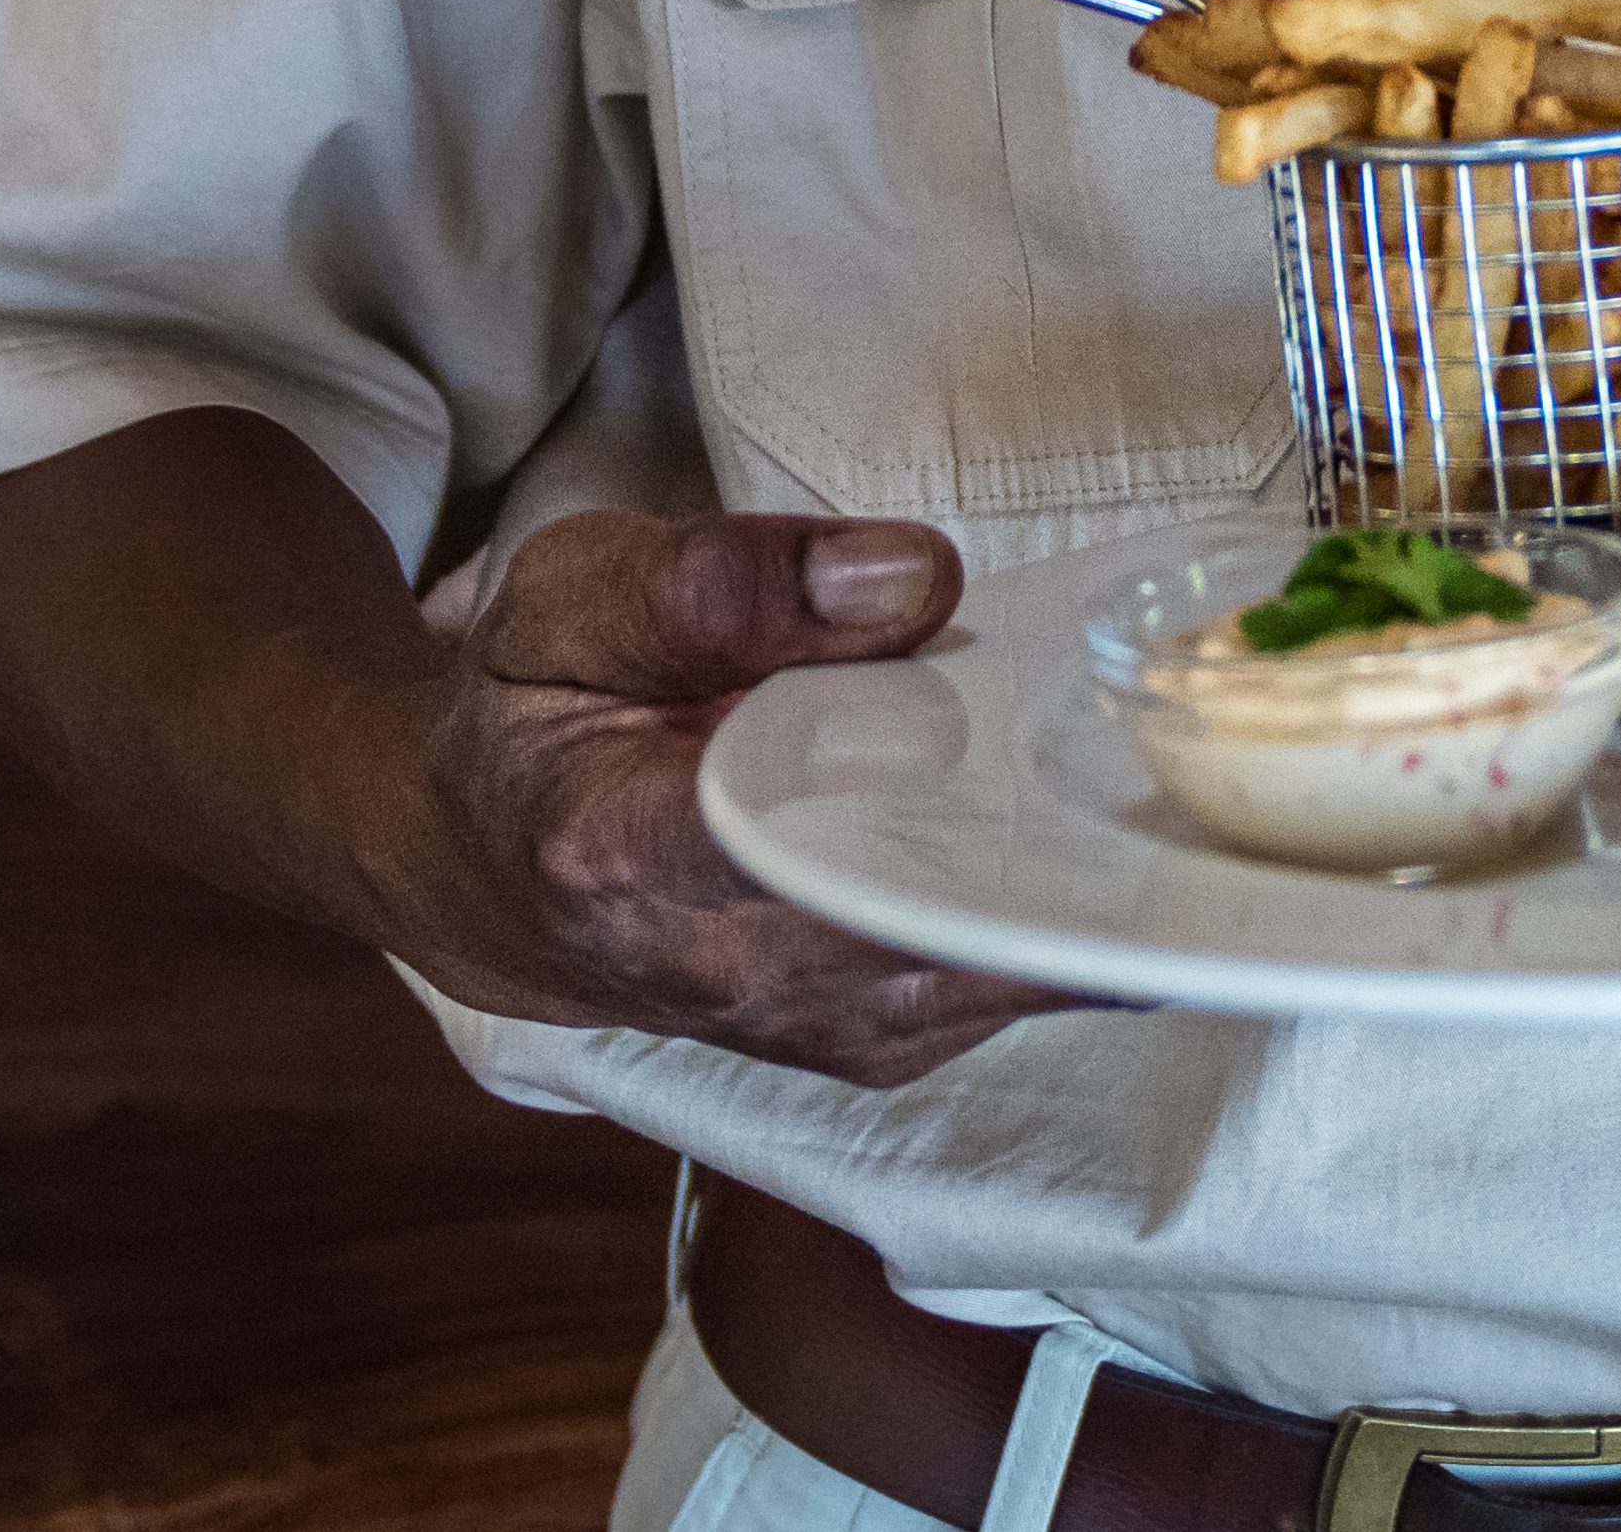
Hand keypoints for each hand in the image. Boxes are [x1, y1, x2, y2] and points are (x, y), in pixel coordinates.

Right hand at [344, 509, 1095, 1086]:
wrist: (489, 876)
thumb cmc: (535, 718)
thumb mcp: (576, 598)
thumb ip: (729, 581)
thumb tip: (910, 576)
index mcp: (619, 849)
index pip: (763, 834)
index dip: (885, 771)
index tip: (965, 703)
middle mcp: (722, 967)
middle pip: (920, 905)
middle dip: (1032, 816)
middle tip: (1121, 718)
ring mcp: (808, 1025)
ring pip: (994, 962)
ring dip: (1073, 866)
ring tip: (1131, 763)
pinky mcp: (874, 1043)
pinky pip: (1006, 980)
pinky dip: (1061, 902)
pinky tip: (1090, 818)